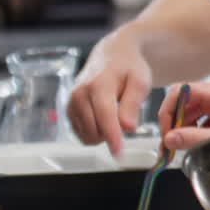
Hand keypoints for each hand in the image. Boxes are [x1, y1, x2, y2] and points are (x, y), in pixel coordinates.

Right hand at [68, 30, 152, 156]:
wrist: (113, 55)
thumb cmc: (130, 68)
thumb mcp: (140, 82)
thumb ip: (133, 104)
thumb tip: (127, 128)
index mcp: (99, 85)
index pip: (105, 117)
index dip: (113, 137)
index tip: (119, 154)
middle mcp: (80, 94)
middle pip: (94, 129)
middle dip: (113, 134)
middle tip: (126, 119)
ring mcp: (71, 101)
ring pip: (86, 134)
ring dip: (103, 134)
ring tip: (116, 116)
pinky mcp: (69, 109)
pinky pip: (81, 132)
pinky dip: (94, 132)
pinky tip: (105, 120)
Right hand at [159, 79, 209, 149]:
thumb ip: (197, 139)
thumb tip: (170, 139)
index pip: (179, 92)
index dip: (167, 112)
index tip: (165, 133)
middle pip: (183, 103)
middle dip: (174, 124)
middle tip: (169, 148)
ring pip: (192, 112)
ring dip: (184, 130)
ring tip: (182, 149)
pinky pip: (203, 119)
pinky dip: (197, 131)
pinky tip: (198, 145)